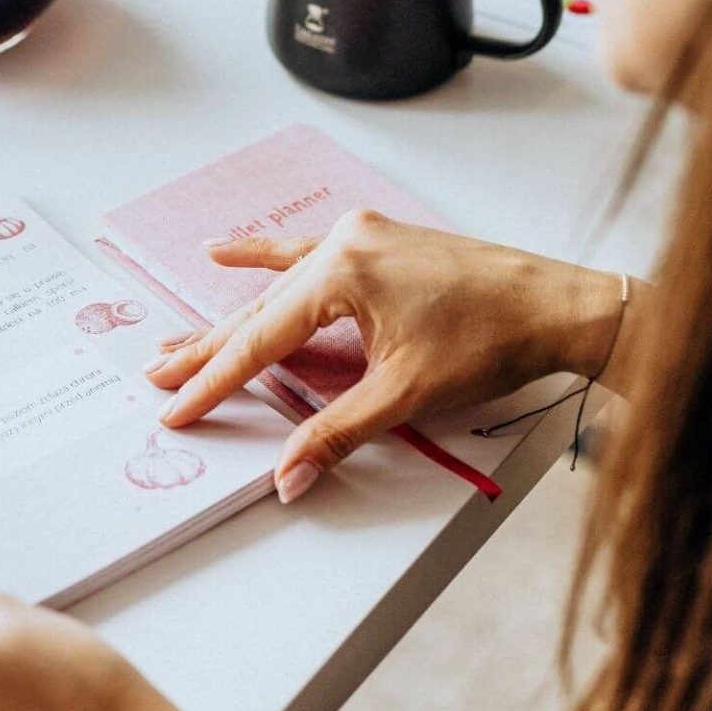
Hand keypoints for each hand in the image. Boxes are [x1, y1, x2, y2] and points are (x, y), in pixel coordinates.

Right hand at [146, 209, 626, 502]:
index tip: (176, 407)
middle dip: (208, 348)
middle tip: (156, 373)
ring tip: (177, 337)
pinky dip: (264, 259)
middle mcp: (343, 243)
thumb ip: (336, 432)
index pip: (263, 340)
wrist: (555, 305)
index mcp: (343, 272)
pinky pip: (304, 254)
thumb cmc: (492, 340)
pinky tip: (224, 252)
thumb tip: (288, 475)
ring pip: (278, 286)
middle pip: (261, 308)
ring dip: (230, 315)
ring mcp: (359, 236)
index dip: (217, 381)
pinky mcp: (375, 241)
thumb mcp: (405, 394)